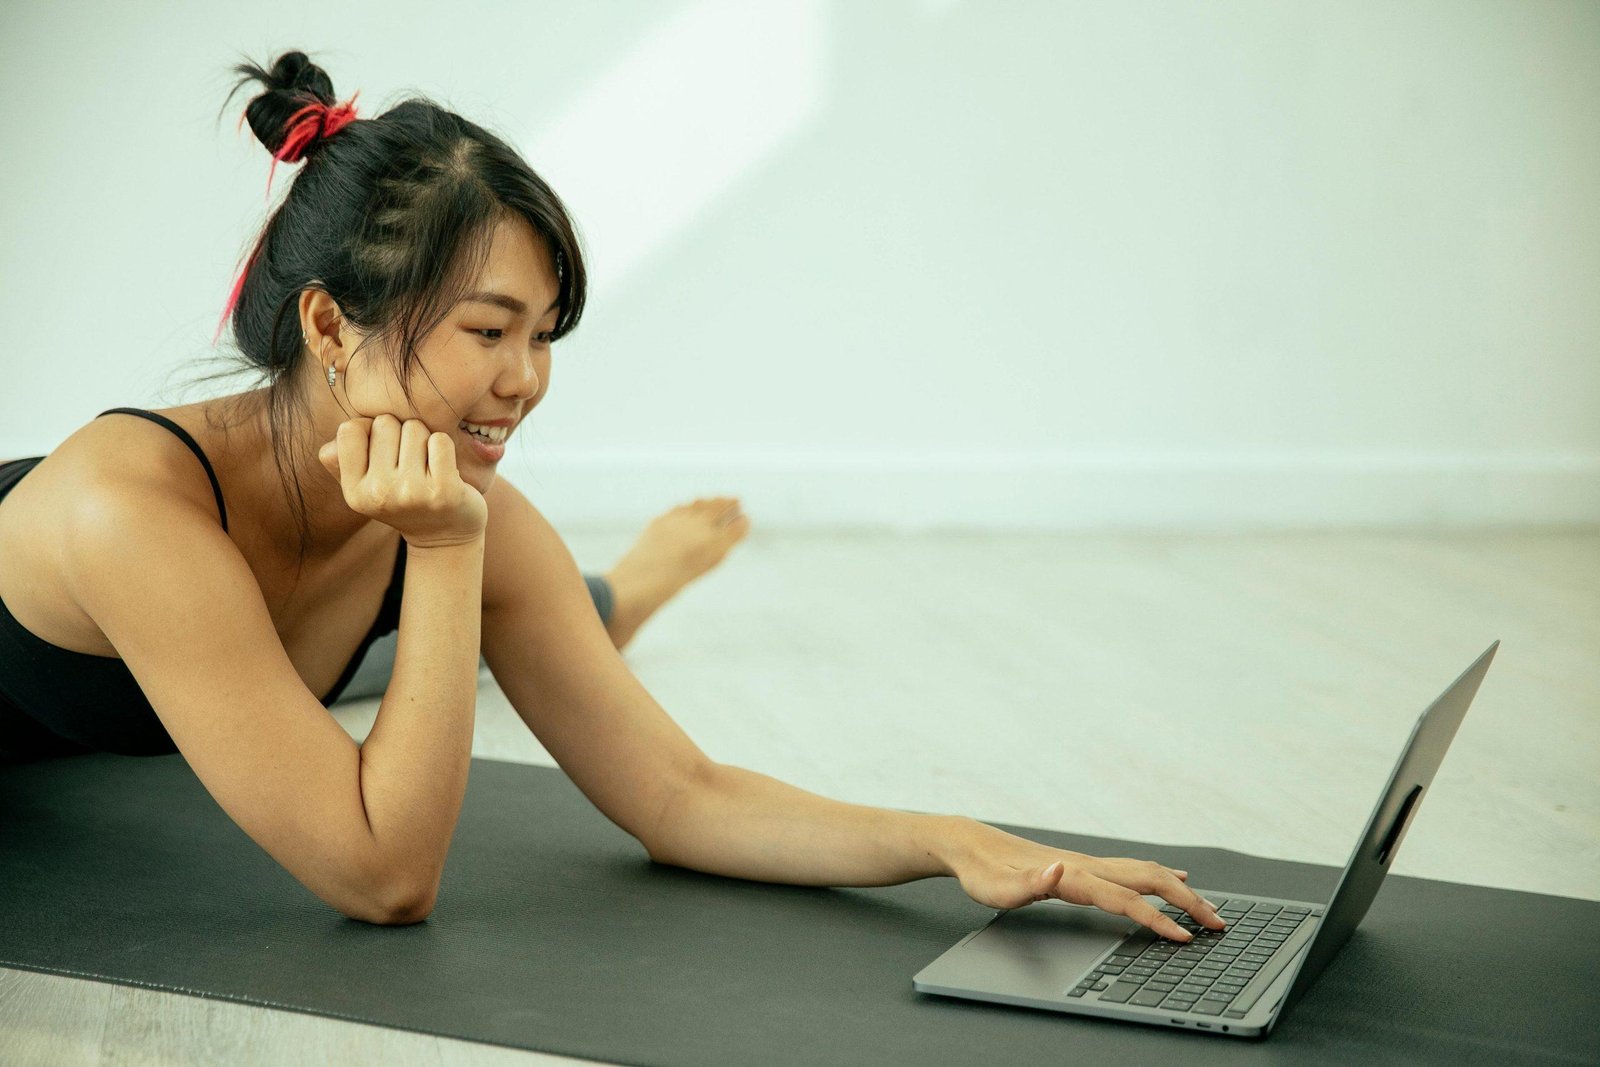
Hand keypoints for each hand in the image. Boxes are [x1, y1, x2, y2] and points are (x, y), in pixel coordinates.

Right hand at [317, 414, 487, 548]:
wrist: (445, 537)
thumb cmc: (402, 499)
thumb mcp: (364, 487)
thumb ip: (342, 458)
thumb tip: (345, 428)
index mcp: (354, 492)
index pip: (350, 430)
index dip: (368, 429)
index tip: (382, 446)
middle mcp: (378, 493)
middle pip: (385, 423)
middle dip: (399, 432)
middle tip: (409, 459)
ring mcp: (411, 492)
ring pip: (414, 428)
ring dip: (423, 439)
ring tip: (426, 464)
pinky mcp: (443, 490)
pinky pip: (440, 440)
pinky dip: (444, 446)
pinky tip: (444, 467)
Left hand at [947, 819, 1225, 941]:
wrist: (971, 846)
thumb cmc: (984, 873)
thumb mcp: (998, 888)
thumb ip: (1029, 884)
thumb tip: (1057, 871)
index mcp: (1073, 875)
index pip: (1126, 899)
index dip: (1157, 919)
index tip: (1184, 937)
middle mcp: (1086, 865)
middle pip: (1149, 880)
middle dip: (1187, 901)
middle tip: (1219, 923)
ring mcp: (1087, 863)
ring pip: (1145, 872)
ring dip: (1179, 889)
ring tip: (1206, 906)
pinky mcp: (1083, 865)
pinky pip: (1132, 869)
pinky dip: (1160, 876)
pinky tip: (1172, 878)